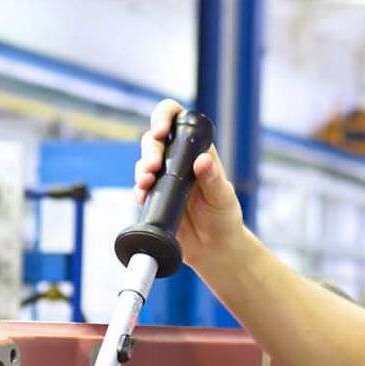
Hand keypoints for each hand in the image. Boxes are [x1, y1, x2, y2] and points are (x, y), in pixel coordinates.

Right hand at [136, 100, 244, 266]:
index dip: (164, 117)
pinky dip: (138, 190)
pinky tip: (143, 197)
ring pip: (144, 162)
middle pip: (154, 140)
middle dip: (149, 150)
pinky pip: (140, 187)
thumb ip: (213, 179)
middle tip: (152, 167)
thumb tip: (202, 160)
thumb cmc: (225, 218)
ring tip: (145, 183)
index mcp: (198, 150)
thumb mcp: (223, 197)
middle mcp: (179, 159)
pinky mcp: (155, 195)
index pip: (178, 119)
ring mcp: (165, 177)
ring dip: (141, 170)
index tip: (160, 131)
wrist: (214, 248)